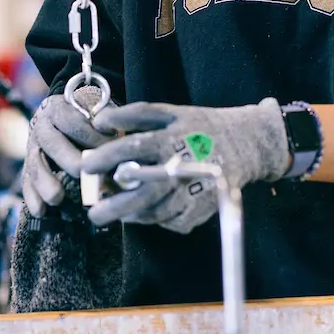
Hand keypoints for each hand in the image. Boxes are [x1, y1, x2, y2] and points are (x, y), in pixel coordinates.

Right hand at [21, 86, 116, 217]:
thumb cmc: (88, 117)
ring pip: (35, 164)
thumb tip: (121, 141)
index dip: (92, 136)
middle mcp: (42, 126)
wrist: (64, 115)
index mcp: (60, 109)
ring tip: (57, 198)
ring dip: (45, 182)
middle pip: (52, 143)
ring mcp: (32, 147)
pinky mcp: (28, 166)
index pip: (74, 122)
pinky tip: (40, 211)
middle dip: (68, 159)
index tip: (110, 149)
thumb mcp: (97, 110)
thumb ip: (106, 122)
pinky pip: (26, 182)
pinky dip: (32, 197)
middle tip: (83, 173)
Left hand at [81, 97, 290, 232]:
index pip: (132, 149)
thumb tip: (100, 122)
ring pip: (155, 213)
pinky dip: (155, 219)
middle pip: (143, 193)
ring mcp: (195, 192)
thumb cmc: (203, 125)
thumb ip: (136, 114)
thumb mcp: (172, 111)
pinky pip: (171, 222)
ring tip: (117, 212)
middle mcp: (182, 167)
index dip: (105, 158)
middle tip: (94, 214)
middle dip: (114, 206)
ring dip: (132, 215)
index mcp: (172, 138)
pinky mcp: (204, 209)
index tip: (85, 167)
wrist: (248, 144)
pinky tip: (148, 210)